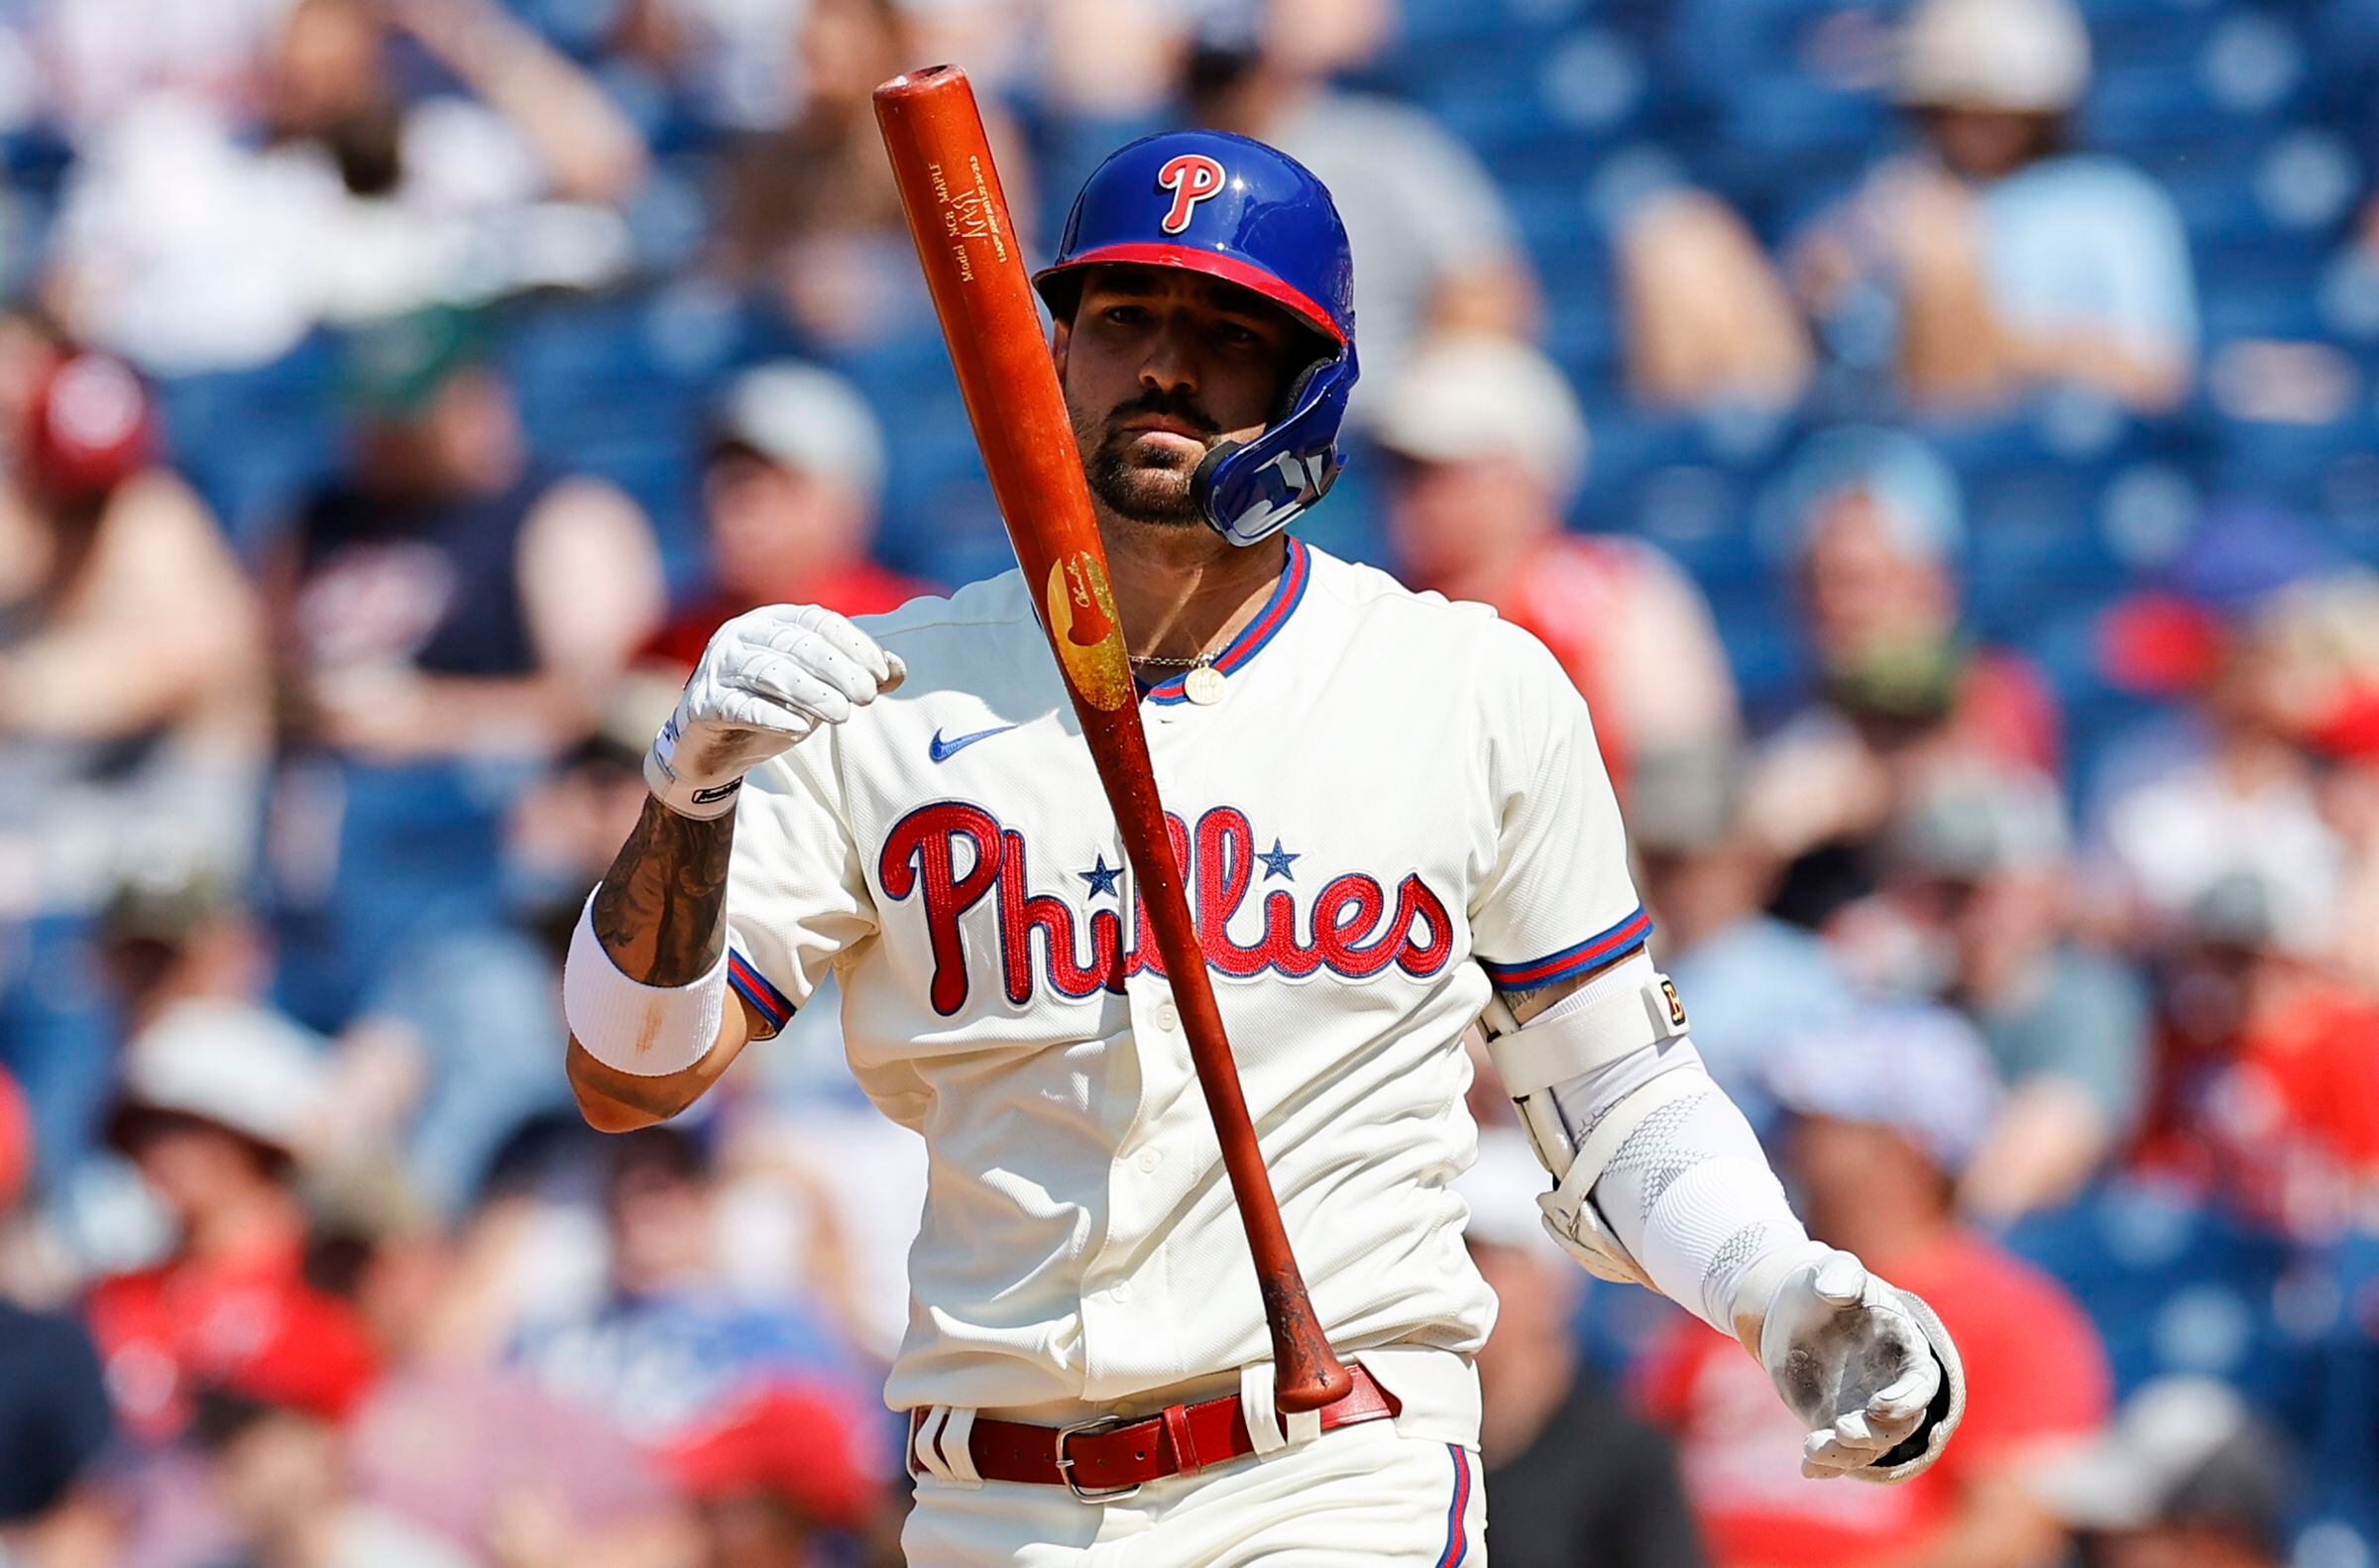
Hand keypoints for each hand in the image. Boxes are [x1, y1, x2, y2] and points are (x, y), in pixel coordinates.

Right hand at [646, 604, 903, 817]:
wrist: (713, 746)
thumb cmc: (771, 706)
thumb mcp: (819, 688)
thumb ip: (856, 675)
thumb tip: (899, 670)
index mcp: (772, 620)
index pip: (818, 620)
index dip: (854, 644)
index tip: (881, 673)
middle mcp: (742, 635)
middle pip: (797, 644)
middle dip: (838, 669)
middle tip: (867, 696)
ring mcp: (719, 667)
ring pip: (770, 672)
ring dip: (812, 693)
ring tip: (843, 715)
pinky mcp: (704, 704)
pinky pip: (740, 706)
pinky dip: (772, 715)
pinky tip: (800, 729)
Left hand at [1738, 1244, 1965, 1483]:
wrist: (1792, 1307)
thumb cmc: (1822, 1283)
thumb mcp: (1832, 1269)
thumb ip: (1841, 1274)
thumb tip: (1837, 1290)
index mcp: (1905, 1349)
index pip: (1921, 1384)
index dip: (1906, 1400)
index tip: (1879, 1406)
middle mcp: (1892, 1386)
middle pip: (1900, 1425)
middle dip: (1876, 1434)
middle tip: (1842, 1430)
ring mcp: (1865, 1409)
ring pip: (1870, 1446)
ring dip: (1847, 1454)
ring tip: (1813, 1448)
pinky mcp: (1836, 1421)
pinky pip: (1840, 1453)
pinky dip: (1827, 1463)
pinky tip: (1808, 1468)